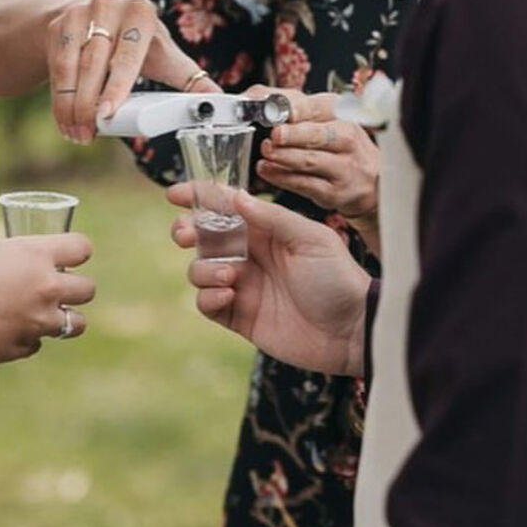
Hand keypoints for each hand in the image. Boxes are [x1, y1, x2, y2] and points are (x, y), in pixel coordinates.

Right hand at [0, 234, 94, 367]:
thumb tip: (27, 266)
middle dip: (76, 290)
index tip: (72, 257)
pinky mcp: (24, 347)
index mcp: (36, 255)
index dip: (78, 252)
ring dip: (64, 319)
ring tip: (44, 316)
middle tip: (58, 290)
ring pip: (78, 323)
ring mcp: (39, 321)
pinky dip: (27, 338)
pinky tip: (8, 332)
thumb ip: (17, 261)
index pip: (82, 248)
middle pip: (88, 289)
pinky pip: (37, 343)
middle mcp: (46, 287)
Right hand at [46, 0, 220, 141]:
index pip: (129, 54)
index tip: (108, 114)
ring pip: (72, 67)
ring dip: (72, 106)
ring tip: (78, 134)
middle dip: (90, 104)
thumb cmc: (137, 46)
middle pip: (96, 63)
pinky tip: (65, 120)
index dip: (117, 86)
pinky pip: (56, 67)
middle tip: (90, 134)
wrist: (91, 19)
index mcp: (142, 14)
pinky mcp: (58, 24)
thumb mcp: (163, 56)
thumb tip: (221, 104)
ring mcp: (80, 12)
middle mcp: (109, 6)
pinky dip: (60, 98)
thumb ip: (190, 80)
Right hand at [167, 185, 369, 375]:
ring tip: (230, 274)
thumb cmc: (338, 279)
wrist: (352, 332)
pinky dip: (208, 297)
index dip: (198, 197)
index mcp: (266, 230)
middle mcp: (250, 255)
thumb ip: (271, 218)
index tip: (174, 194)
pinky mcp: (239, 316)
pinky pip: (206, 303)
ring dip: (204, 268)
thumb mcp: (310, 238)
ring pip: (199, 269)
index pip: (224, 208)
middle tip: (185, 235)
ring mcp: (243, 286)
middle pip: (202, 237)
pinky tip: (229, 295)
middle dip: (186, 231)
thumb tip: (234, 196)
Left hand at [245, 85, 378, 217]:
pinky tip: (267, 170)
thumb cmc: (336, 143)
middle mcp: (347, 139)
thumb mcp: (322, 117)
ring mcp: (343, 167)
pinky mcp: (334, 192)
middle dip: (295, 135)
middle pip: (319, 135)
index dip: (302, 109)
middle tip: (275, 135)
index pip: (321, 108)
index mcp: (341, 114)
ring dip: (285, 157)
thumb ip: (289, 104)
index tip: (286, 112)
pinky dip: (283, 177)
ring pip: (311, 161)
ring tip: (266, 152)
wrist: (368, 179)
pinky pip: (305, 185)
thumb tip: (253, 96)